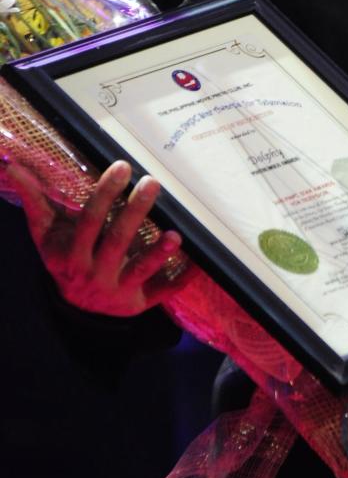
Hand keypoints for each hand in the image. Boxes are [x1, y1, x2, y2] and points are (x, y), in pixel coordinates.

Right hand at [5, 158, 183, 314]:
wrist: (78, 310)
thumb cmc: (65, 261)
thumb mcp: (46, 236)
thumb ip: (35, 202)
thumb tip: (12, 168)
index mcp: (73, 255)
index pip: (90, 222)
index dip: (104, 195)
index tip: (121, 167)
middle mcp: (96, 273)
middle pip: (118, 241)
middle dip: (135, 212)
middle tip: (152, 182)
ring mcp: (120, 289)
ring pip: (140, 271)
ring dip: (158, 253)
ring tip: (175, 233)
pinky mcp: (141, 302)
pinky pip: (164, 293)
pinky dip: (181, 280)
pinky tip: (198, 263)